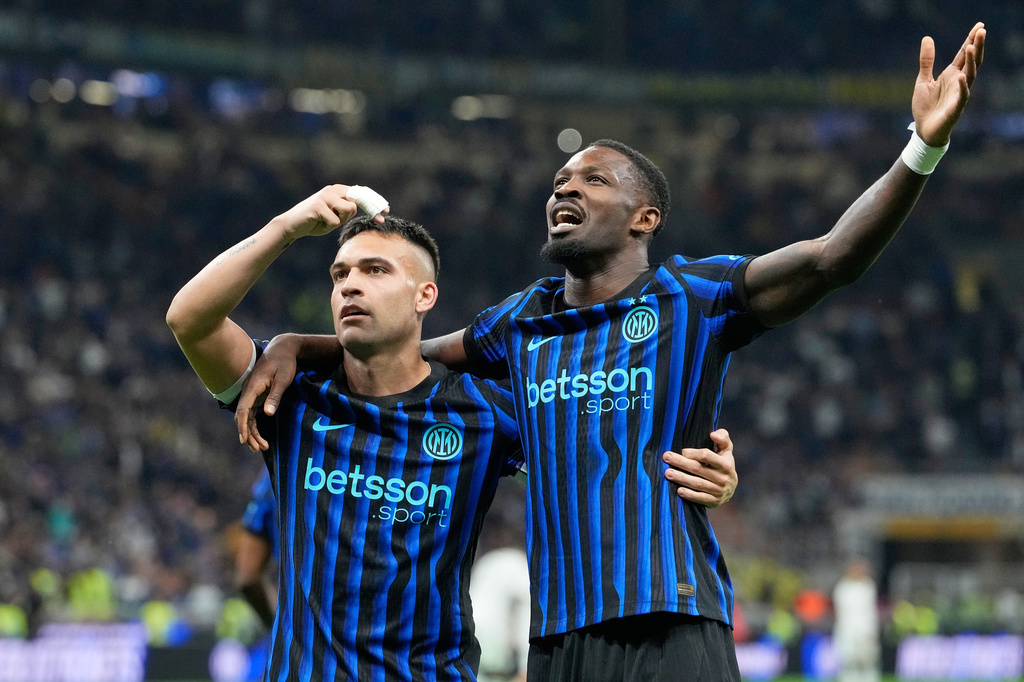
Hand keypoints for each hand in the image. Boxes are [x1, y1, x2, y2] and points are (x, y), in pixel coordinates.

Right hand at [236, 335, 301, 451]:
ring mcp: (252, 393)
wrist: (282, 349)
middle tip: (258, 449)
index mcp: (252, 387)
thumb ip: (275, 396)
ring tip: (262, 447)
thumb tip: (267, 414)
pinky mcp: (257, 395)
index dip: (242, 426)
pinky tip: (260, 435)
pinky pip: (252, 413)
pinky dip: (255, 425)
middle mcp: (249, 391)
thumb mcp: (283, 378)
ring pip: (247, 416)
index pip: (242, 410)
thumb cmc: (284, 363)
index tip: (244, 439)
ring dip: (252, 432)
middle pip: (243, 416)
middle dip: (248, 434)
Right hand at [273, 184, 386, 241]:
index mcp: (338, 190)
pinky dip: (329, 226)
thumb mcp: (336, 215)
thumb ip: (348, 211)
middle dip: (372, 209)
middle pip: (359, 197)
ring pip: (349, 209)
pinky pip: (335, 221)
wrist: (292, 225)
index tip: (386, 211)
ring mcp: (325, 196)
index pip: (360, 193)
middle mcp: (332, 190)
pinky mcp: (318, 205)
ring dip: (341, 220)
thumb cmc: (316, 221)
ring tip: (328, 222)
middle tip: (381, 219)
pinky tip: (319, 224)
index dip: (374, 202)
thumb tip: (367, 210)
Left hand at [662, 429, 736, 507]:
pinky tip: (678, 490)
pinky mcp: (714, 502)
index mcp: (726, 464)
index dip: (693, 453)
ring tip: (668, 473)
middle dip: (681, 463)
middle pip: (698, 469)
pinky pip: (700, 498)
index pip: (707, 456)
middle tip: (666, 457)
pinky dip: (690, 495)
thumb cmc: (724, 463)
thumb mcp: (726, 450)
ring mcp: (719, 491)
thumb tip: (713, 434)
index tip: (682, 451)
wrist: (731, 488)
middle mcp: (723, 478)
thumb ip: (722, 438)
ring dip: (681, 478)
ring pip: (697, 484)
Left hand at [912, 22, 984, 146]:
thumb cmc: (926, 106)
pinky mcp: (955, 108)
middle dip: (976, 46)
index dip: (971, 40)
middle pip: (971, 61)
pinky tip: (962, 77)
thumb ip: (927, 61)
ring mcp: (959, 94)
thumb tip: (927, 37)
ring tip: (971, 46)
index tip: (979, 26)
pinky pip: (962, 96)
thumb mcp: (923, 80)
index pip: (963, 54)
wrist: (924, 131)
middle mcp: (958, 82)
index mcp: (951, 74)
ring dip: (971, 61)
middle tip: (982, 30)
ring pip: (970, 75)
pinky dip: (963, 86)